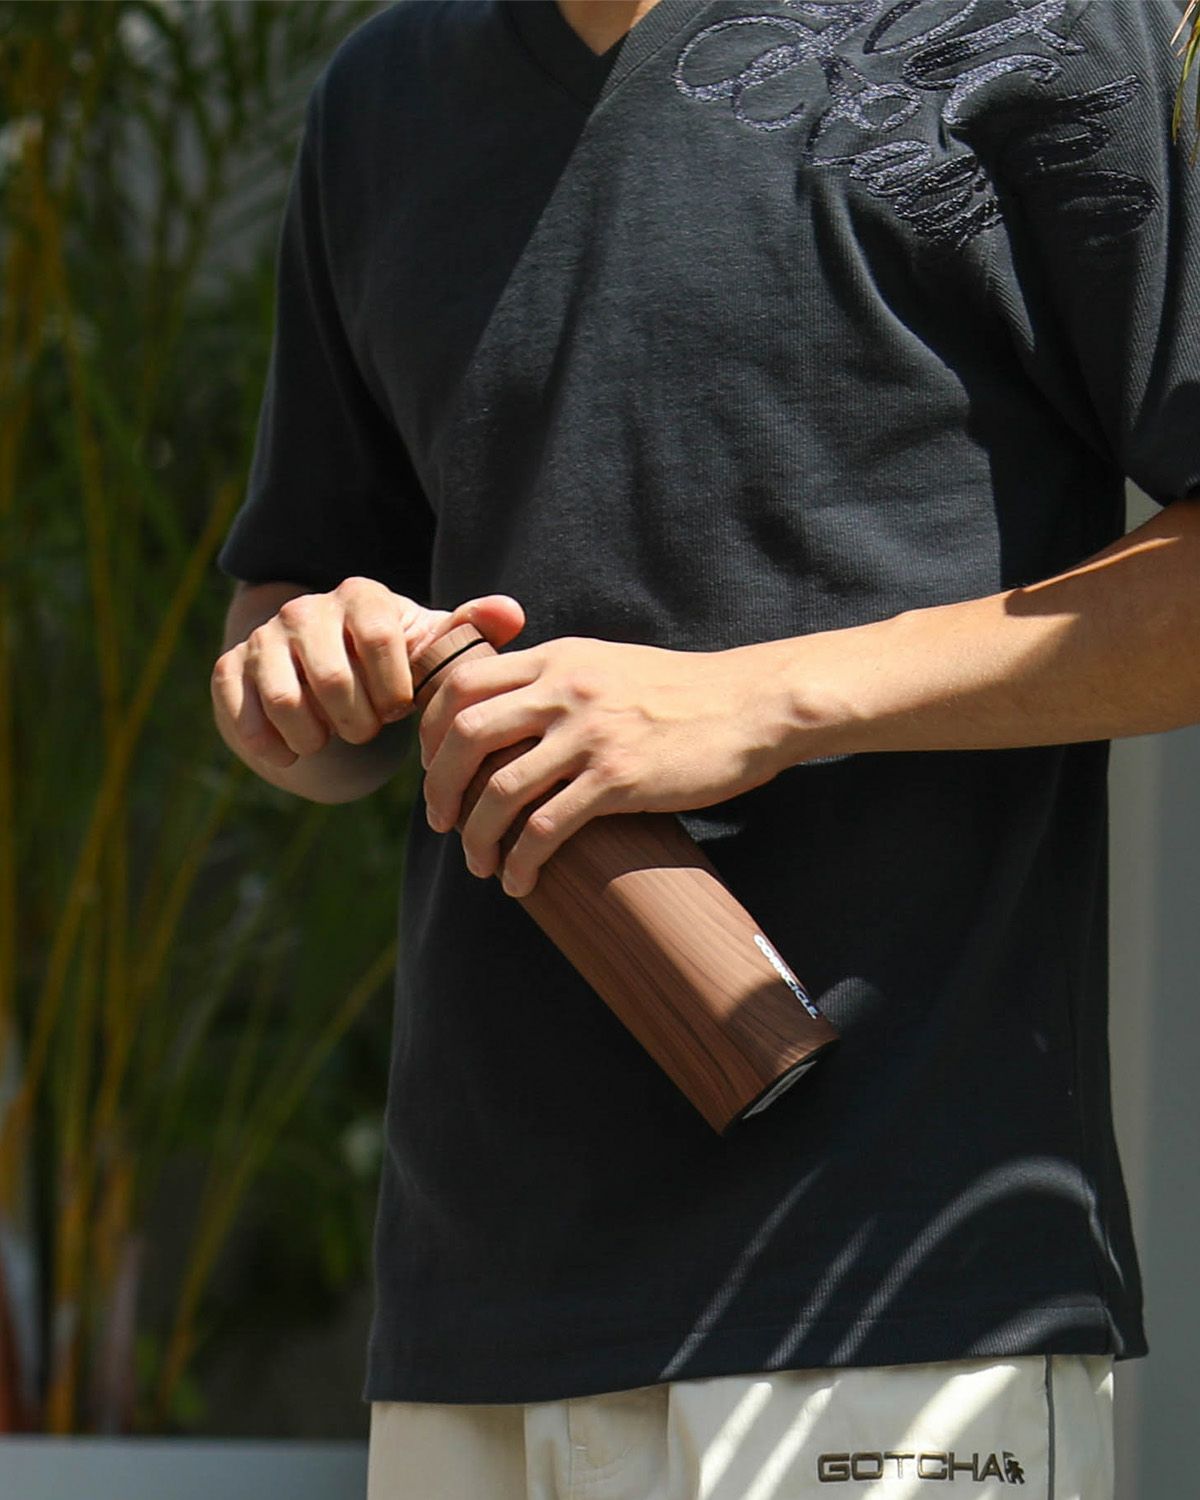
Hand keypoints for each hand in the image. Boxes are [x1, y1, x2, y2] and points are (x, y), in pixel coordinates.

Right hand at [211, 576, 524, 768]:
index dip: (394, 689)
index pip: (380, 640)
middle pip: (332, 678)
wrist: (330, 668)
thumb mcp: (433, 648)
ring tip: (332, 738)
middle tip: (369, 728)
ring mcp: (264, 637)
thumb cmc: (395, 663)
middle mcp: (306, 608)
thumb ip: (471, 631)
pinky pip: (239, 710)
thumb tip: (512, 613)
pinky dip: (268, 743)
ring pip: (284, 698)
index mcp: (361, 596)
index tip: (401, 707)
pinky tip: (293, 753)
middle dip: (358, 720)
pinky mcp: (231, 668)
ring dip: (315, 735)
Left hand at [419, 635, 790, 896]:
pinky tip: (519, 879)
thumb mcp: (609, 663)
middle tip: (440, 820)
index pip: (463, 683)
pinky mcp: (617, 777)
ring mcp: (589, 734)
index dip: (432, 729)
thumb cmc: (684, 692)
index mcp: (557, 659)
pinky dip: (521, 859)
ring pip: (499, 789)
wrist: (751, 704)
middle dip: (439, 785)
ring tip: (478, 862)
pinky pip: (547, 826)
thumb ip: (560, 677)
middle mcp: (564, 689)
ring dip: (475, 834)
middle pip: (464, 734)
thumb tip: (517, 712)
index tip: (433, 766)